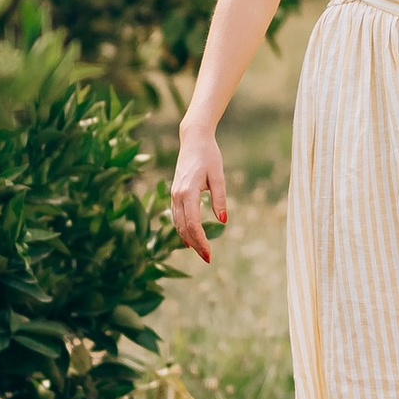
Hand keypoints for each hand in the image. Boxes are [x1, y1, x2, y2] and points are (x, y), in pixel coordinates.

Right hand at [170, 130, 227, 261]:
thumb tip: (224, 221)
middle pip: (184, 227)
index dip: (201, 241)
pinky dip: (182, 229)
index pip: (193, 223)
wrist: (193, 140)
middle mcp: (177, 195)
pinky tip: (189, 239)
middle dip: (196, 244)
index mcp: (188, 191)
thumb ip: (220, 199)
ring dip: (188, 239)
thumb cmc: (209, 156)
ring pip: (178, 223)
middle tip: (208, 258)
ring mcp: (174, 194)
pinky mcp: (175, 193)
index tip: (209, 254)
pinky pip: (176, 216)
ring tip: (201, 251)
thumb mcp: (218, 176)